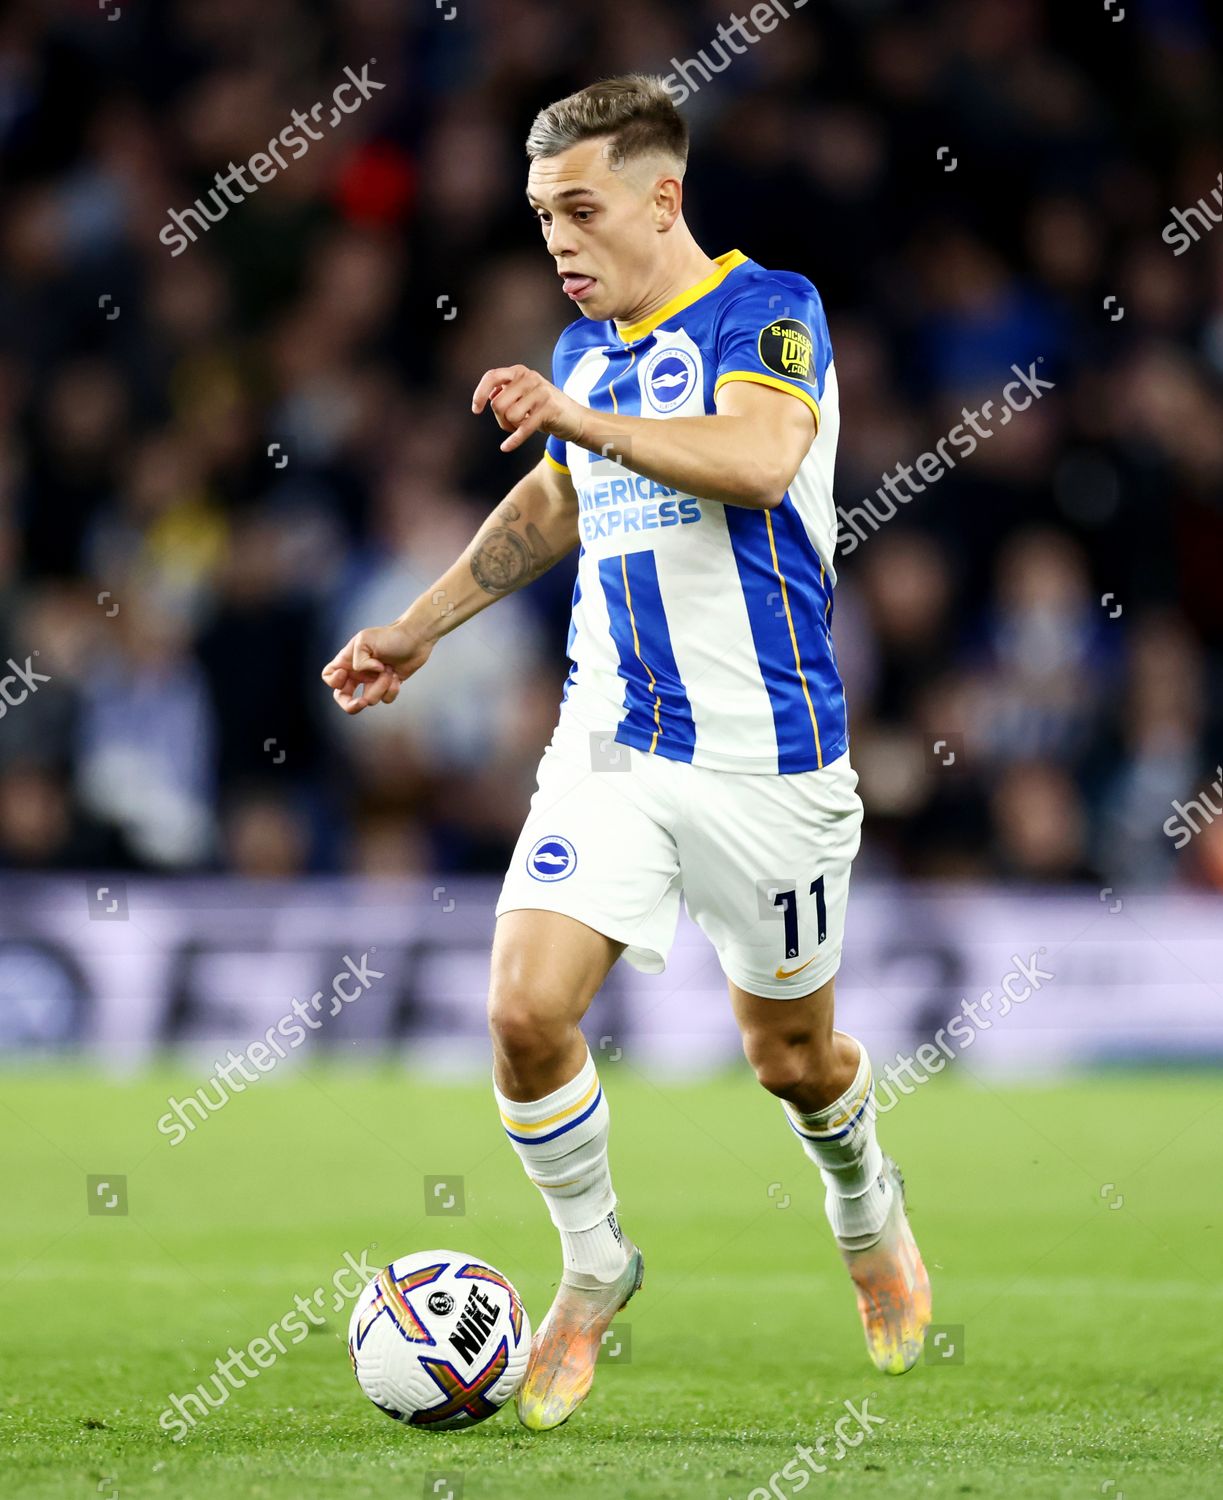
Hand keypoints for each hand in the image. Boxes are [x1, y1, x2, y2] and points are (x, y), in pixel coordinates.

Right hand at [321, 621, 433, 714]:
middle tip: (362, 703)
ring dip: (381, 686)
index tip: (346, 673)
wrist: (415, 639)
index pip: (328, 676)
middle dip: (351, 706)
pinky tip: (397, 677)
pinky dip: (392, 689)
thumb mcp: (365, 640)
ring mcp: (373, 681)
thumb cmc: (390, 636)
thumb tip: (368, 674)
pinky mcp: (388, 687)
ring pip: (370, 699)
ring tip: (389, 670)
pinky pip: (385, 699)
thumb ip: (358, 660)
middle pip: (343, 698)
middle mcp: (358, 673)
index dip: (333, 681)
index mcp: (348, 661)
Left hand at [472, 365, 586, 452]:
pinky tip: (506, 447)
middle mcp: (530, 378)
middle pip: (498, 403)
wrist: (576, 420)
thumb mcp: (524, 396)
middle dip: (501, 420)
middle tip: (512, 424)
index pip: (492, 377)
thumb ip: (506, 393)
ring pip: (509, 416)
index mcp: (520, 372)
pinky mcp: (549, 408)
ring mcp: (540, 392)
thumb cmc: (546, 409)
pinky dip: (514, 440)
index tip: (476, 410)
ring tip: (523, 426)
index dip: (480, 394)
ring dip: (512, 428)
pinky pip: (523, 428)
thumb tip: (489, 396)